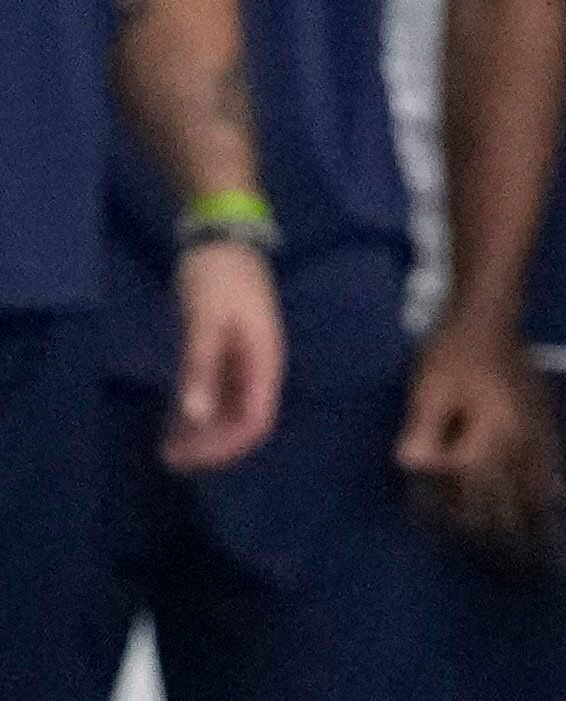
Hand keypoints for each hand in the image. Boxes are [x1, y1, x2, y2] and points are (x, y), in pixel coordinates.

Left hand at [166, 239, 283, 473]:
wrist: (223, 239)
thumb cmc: (219, 279)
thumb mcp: (206, 321)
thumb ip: (202, 367)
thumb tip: (198, 416)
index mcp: (264, 361)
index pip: (256, 420)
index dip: (227, 446)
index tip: (191, 459)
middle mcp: (259, 367)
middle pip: (243, 421)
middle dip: (211, 446)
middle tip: (171, 460)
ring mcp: (244, 361)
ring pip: (230, 411)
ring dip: (202, 434)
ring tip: (167, 451)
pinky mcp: (227, 353)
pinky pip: (217, 394)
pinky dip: (197, 413)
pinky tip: (173, 424)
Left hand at [397, 317, 564, 569]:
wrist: (489, 313)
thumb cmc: (450, 352)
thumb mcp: (426, 391)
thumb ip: (422, 432)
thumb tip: (415, 467)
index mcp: (489, 437)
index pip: (473, 492)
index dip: (461, 521)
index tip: (459, 546)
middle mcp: (518, 440)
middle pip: (513, 499)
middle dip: (512, 538)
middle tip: (518, 574)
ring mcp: (535, 429)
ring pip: (538, 484)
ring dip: (540, 519)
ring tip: (550, 552)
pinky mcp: (542, 417)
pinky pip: (553, 459)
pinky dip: (556, 485)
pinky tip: (562, 499)